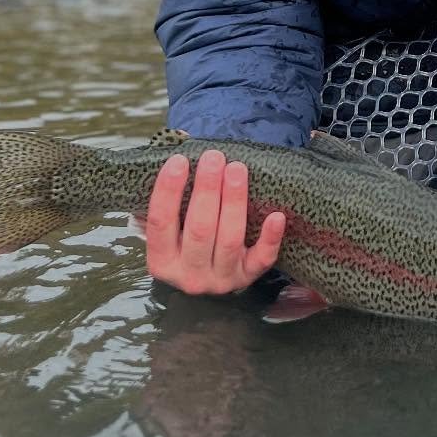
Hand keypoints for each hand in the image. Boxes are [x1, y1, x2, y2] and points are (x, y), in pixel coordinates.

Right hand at [143, 150, 285, 295]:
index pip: (160, 223)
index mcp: (161, 262)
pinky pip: (262, 259)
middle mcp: (189, 275)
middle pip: (199, 229)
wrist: (209, 277)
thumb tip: (175, 158)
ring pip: (229, 239)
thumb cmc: (185, 240)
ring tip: (236, 169)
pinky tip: (276, 216)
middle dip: (207, 189)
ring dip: (234, 201)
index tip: (179, 161)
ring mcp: (220, 279)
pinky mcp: (248, 277)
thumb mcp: (169, 229)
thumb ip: (167, 203)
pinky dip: (270, 238)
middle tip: (214, 157)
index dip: (168, 190)